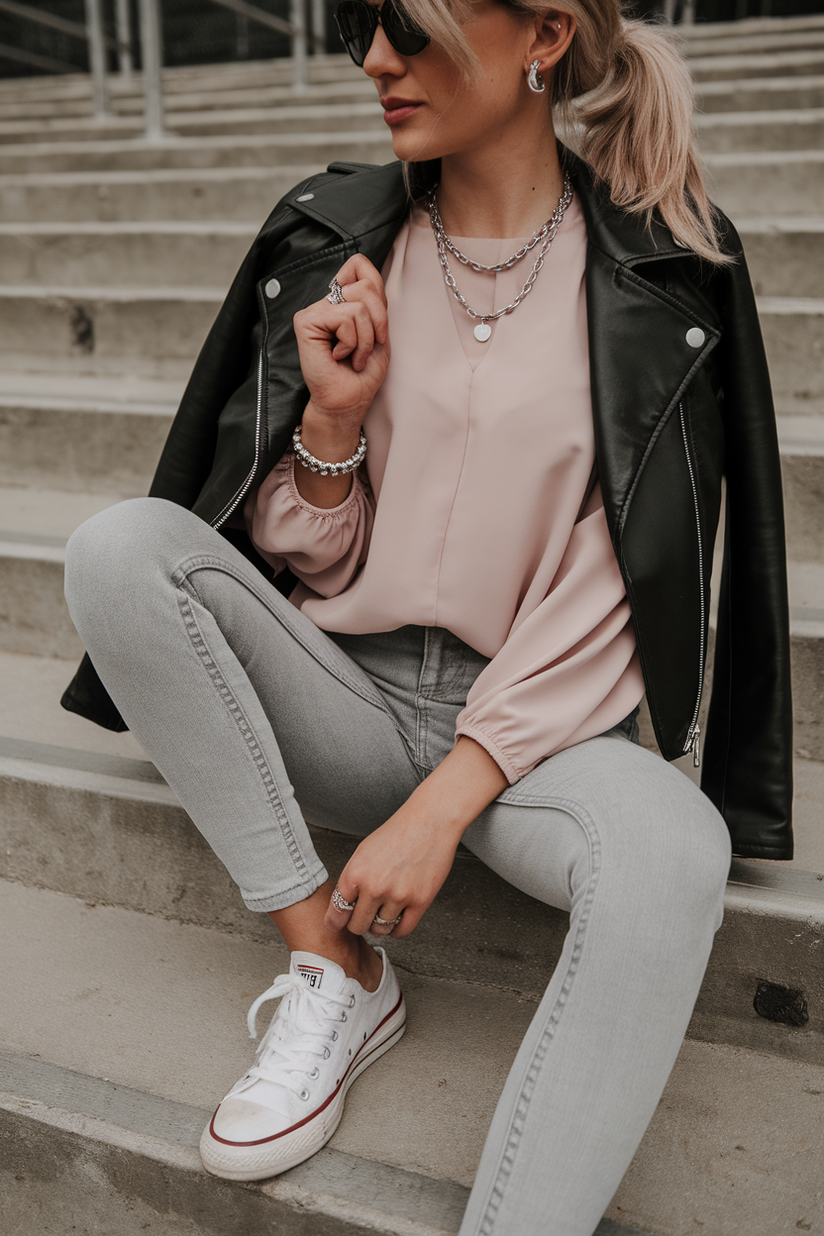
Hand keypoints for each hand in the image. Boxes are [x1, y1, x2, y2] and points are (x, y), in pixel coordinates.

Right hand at [293, 253, 389, 430]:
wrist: (348, 402)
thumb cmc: (362, 374)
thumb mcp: (379, 332)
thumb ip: (374, 300)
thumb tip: (362, 269)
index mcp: (344, 301)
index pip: (360, 265)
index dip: (377, 293)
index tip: (376, 327)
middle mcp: (328, 303)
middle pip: (366, 285)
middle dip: (378, 322)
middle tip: (367, 347)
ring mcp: (315, 310)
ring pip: (359, 305)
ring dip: (365, 339)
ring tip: (353, 356)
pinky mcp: (306, 321)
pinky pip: (345, 317)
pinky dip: (351, 342)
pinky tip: (338, 356)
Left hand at [324, 797, 461, 939]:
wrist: (429, 822)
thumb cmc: (396, 834)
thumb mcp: (363, 853)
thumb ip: (352, 881)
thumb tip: (343, 908)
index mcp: (355, 874)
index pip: (337, 914)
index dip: (336, 922)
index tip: (338, 925)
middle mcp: (374, 887)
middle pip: (357, 926)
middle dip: (359, 923)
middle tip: (364, 916)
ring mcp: (398, 896)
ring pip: (380, 930)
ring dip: (380, 925)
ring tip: (383, 912)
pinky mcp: (420, 901)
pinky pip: (402, 931)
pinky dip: (397, 929)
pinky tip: (397, 918)